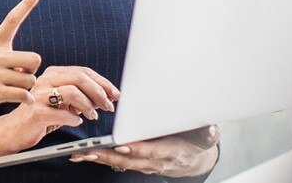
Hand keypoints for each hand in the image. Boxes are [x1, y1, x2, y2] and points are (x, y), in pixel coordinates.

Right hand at [0, 0, 44, 121]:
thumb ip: (2, 61)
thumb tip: (26, 71)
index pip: (12, 20)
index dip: (27, 3)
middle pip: (35, 58)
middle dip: (31, 71)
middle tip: (19, 78)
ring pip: (30, 80)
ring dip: (26, 89)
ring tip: (11, 91)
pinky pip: (23, 95)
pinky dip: (26, 100)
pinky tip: (21, 101)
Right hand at [35, 66, 119, 118]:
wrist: (13, 130)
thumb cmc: (40, 115)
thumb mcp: (63, 102)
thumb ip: (81, 96)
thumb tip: (106, 96)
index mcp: (53, 74)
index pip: (83, 71)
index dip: (103, 82)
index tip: (115, 94)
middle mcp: (45, 80)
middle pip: (80, 77)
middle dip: (100, 92)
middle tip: (109, 106)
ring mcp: (40, 95)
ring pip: (73, 91)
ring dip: (88, 105)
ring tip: (92, 116)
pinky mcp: (37, 112)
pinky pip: (63, 114)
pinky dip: (74, 119)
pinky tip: (76, 122)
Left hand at [70, 125, 219, 176]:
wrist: (195, 158)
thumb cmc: (199, 140)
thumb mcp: (208, 134)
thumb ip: (209, 131)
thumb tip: (212, 127)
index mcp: (172, 151)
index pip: (152, 151)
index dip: (137, 149)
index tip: (122, 145)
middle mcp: (155, 161)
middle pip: (129, 159)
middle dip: (108, 156)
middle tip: (88, 151)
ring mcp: (145, 164)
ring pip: (119, 162)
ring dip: (98, 158)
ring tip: (78, 153)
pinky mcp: (136, 162)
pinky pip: (116, 162)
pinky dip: (100, 158)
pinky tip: (84, 154)